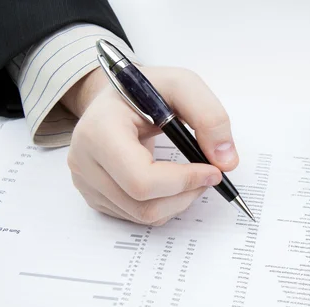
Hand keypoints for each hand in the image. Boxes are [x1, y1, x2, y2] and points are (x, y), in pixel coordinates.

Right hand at [62, 66, 238, 225]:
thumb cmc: (147, 90)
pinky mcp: (94, 196)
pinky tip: (172, 182)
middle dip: (186, 194)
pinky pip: (137, 217)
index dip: (184, 181)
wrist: (115, 98)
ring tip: (192, 176)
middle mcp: (83, 159)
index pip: (141, 178)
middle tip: (208, 175)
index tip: (213, 170)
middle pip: (143, 203)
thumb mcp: (182, 85)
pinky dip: (165, 205)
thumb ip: (210, 117)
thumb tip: (226, 162)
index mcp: (99, 129)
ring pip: (143, 216)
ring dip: (179, 202)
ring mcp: (85, 182)